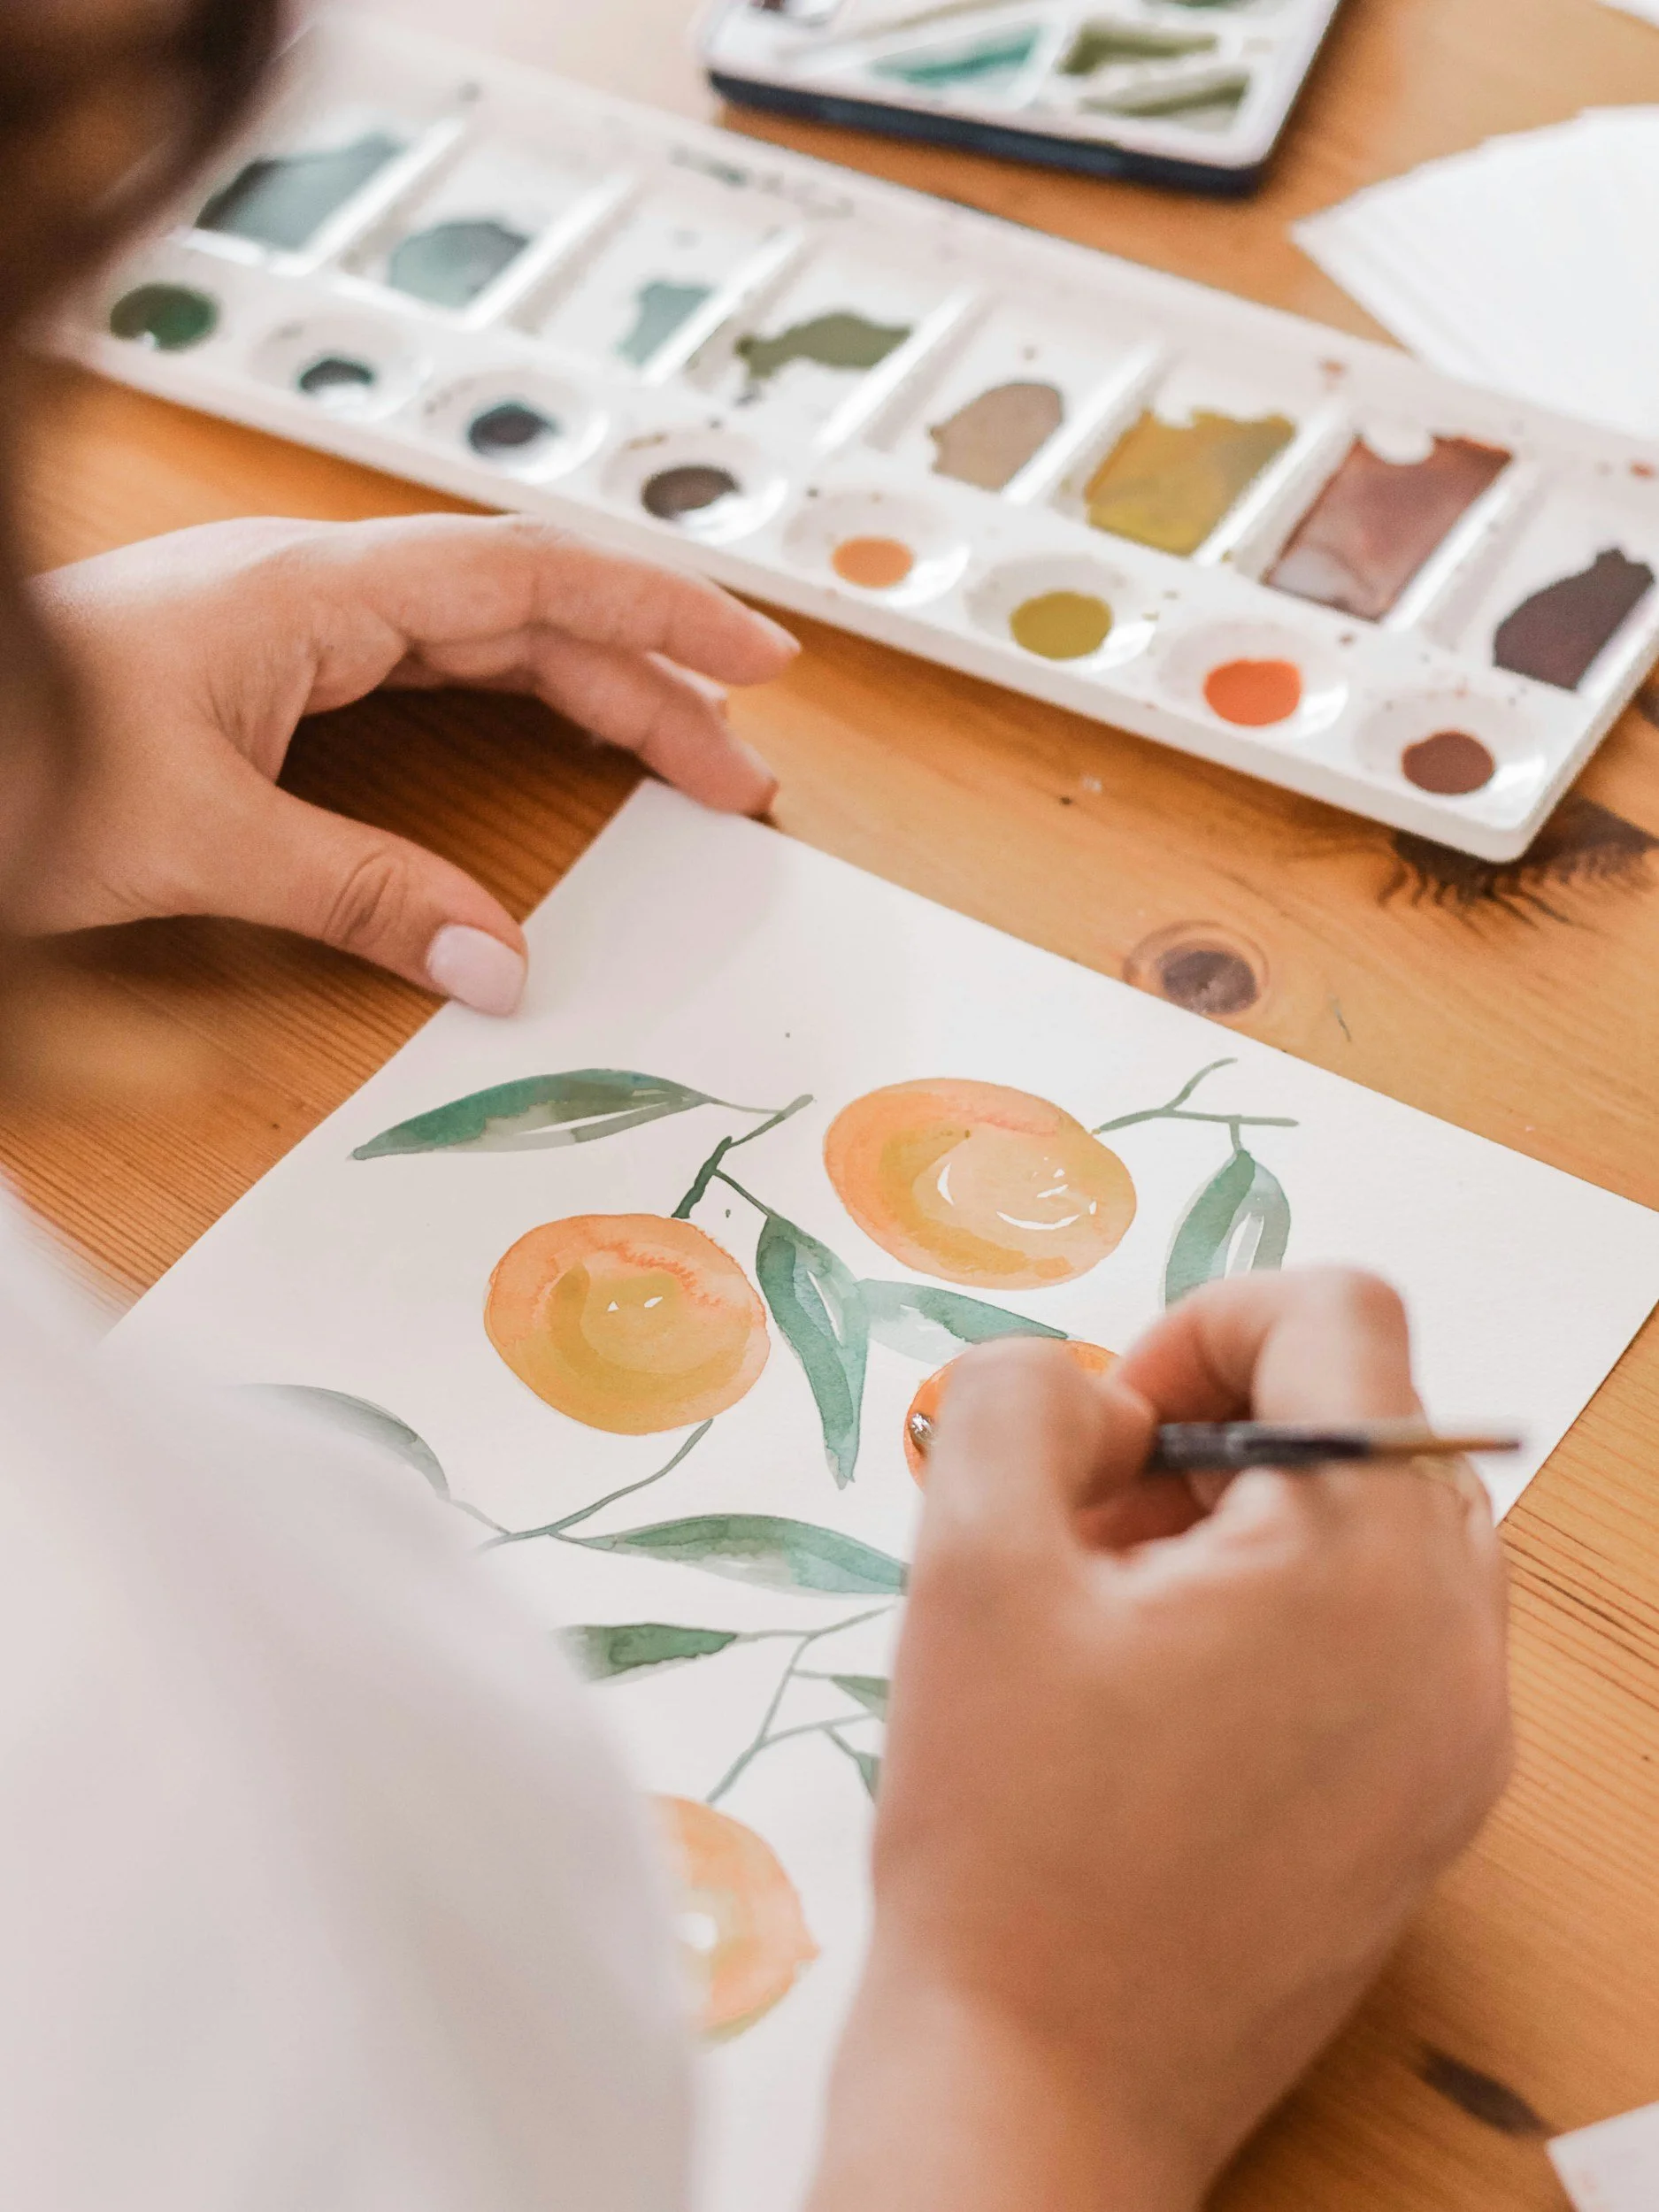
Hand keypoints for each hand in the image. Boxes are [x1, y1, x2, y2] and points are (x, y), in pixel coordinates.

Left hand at [24, 515, 796, 1011]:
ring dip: (592, 696)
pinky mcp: (272, 671)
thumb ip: (360, 897)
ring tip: (681, 766)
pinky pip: (433, 671)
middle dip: (650, 682)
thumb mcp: (195, 840)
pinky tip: (553, 745)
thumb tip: (502, 967)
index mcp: (315, 588)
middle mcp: (318, 588)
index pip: (532, 573)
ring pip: (486, 641)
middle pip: (529, 612)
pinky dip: (516, 709)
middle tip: (741, 774)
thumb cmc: (10, 758)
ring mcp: (294, 625)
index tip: (758, 660)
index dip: (660, 608)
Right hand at [812, 1272, 1510, 2211]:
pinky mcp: (1425, 1813)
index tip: (1108, 1428)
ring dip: (1242, 1522)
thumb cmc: (1006, 1836)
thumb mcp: (969, 1563)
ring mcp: (1457, 1741)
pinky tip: (1153, 1698)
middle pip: (1364, 1420)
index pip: (1340, 1315)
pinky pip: (1380, 1640)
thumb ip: (1021, 1402)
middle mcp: (1455, 1643)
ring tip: (1111, 1614)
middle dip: (1218, 1431)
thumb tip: (1100, 1402)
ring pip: (1371, 1529)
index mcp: (1365, 1560)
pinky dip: (1278, 1616)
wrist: (1042, 2091)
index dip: (1203, 1324)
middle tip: (1092, 1523)